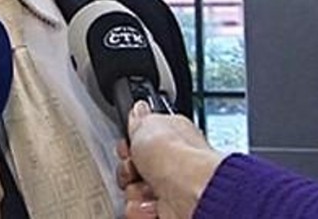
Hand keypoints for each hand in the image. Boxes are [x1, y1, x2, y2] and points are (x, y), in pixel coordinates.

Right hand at [122, 101, 226, 218]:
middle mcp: (174, 164)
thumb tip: (138, 108)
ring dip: (135, 192)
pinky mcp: (167, 211)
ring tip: (147, 189)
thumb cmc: (176, 156)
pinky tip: (152, 204)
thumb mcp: (147, 123)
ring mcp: (171, 190)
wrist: (189, 192)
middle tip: (136, 169)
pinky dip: (141, 210)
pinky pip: (139, 211)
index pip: (142, 141)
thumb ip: (139, 117)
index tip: (128, 147)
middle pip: (134, 169)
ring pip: (134, 192)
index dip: (130, 146)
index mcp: (173, 137)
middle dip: (129, 171)